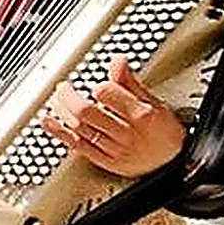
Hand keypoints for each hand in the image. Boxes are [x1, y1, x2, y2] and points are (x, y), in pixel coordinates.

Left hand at [40, 56, 186, 177]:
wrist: (174, 163)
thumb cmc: (164, 131)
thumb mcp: (154, 102)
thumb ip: (131, 83)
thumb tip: (117, 61)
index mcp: (140, 115)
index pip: (108, 95)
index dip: (97, 86)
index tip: (93, 82)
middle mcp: (125, 133)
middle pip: (86, 112)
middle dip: (68, 96)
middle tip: (63, 87)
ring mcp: (113, 149)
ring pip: (79, 128)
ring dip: (61, 111)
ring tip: (55, 100)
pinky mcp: (105, 161)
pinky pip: (78, 146)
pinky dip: (60, 133)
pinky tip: (49, 123)